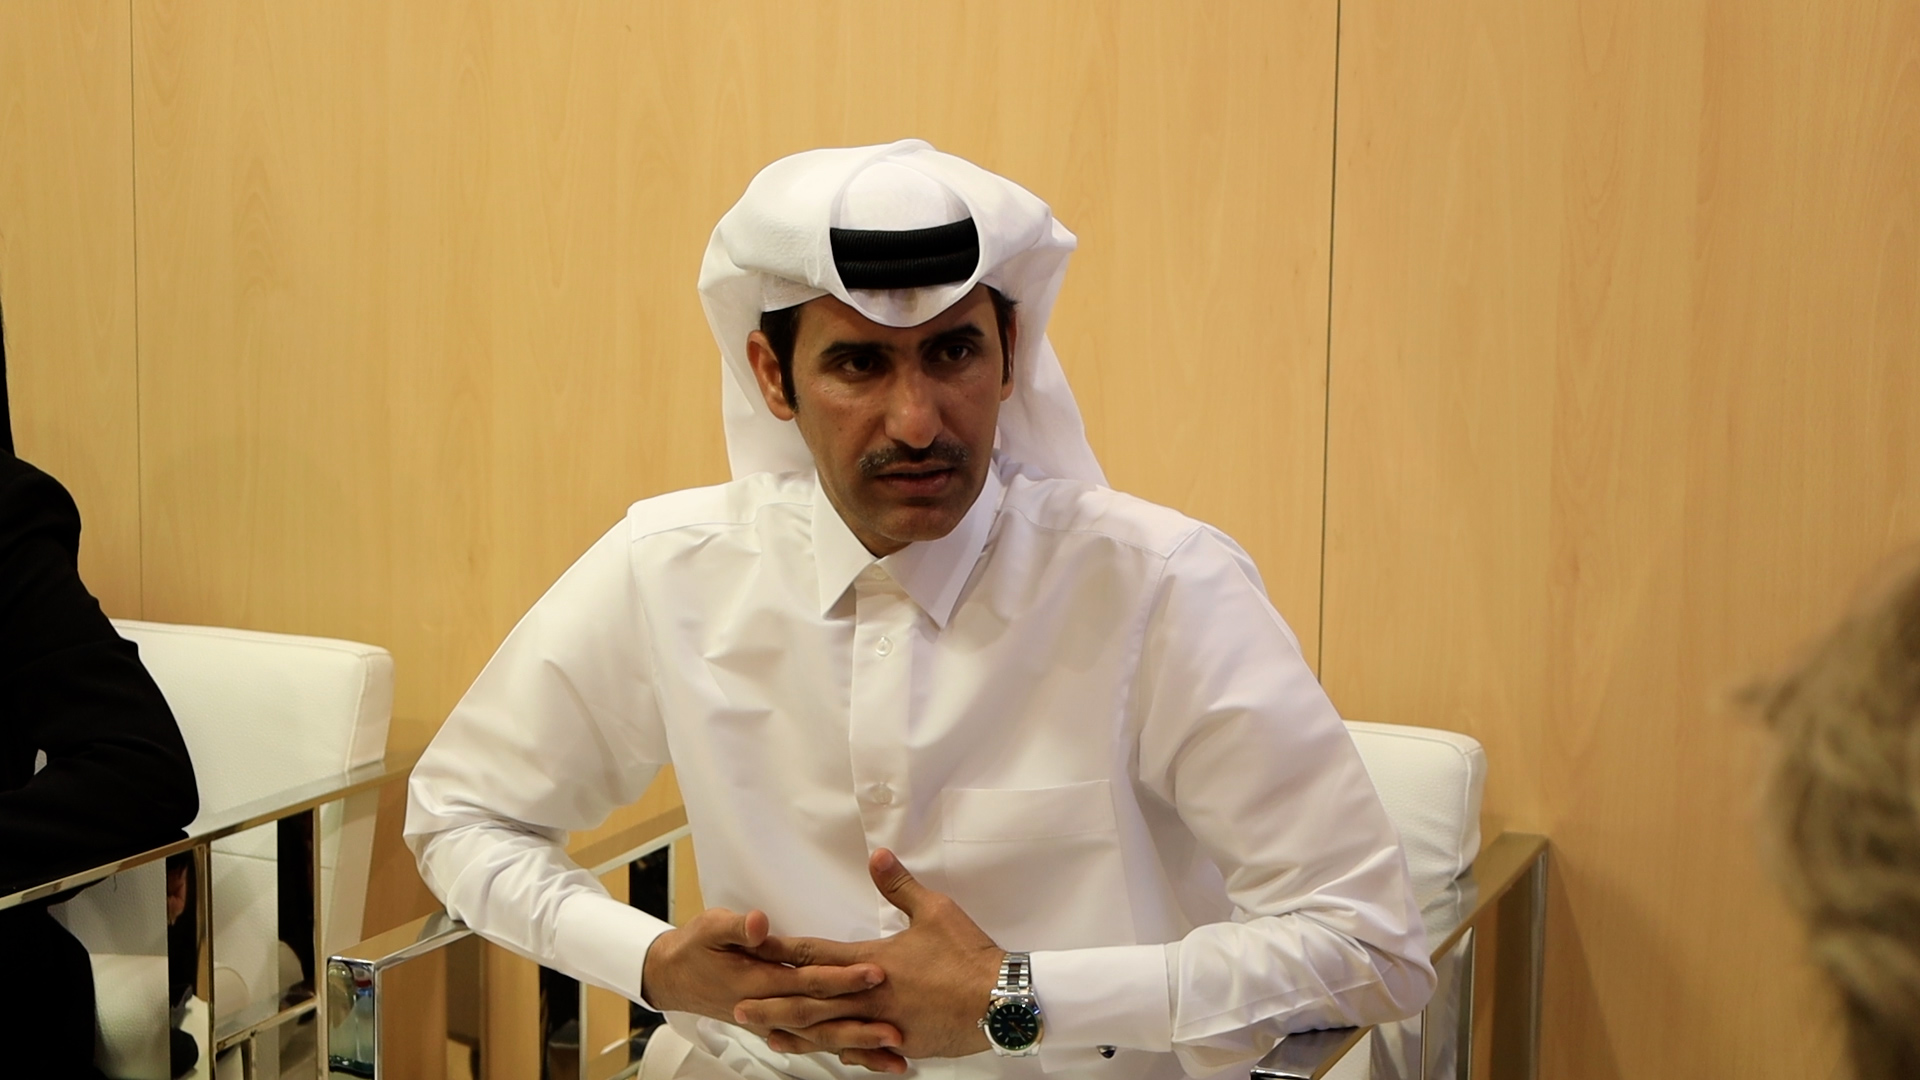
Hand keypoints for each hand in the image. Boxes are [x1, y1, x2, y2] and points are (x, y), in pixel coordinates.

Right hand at [641, 905, 898, 1050]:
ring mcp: (775, 1023)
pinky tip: (874, 1061)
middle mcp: (769, 1009)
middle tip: (897, 1027)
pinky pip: (816, 1044)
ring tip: (896, 1054)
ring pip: (822, 1039)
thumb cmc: (696, 948)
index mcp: (757, 982)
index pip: (806, 980)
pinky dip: (845, 1055)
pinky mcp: (780, 1028)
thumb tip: (761, 924)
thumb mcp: (711, 927)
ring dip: (858, 1048)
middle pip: (821, 1018)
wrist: (674, 978)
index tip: (875, 972)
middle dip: (859, 1024)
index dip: (841, 978)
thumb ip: (738, 927)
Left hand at [738, 849, 1004, 1071]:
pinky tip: (825, 1053)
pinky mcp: (900, 1043)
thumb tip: (878, 856)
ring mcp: (882, 1024)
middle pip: (810, 1001)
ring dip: (796, 1033)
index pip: (816, 955)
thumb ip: (899, 885)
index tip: (755, 950)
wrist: (998, 1001)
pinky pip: (862, 1049)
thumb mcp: (935, 910)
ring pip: (829, 1031)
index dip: (782, 951)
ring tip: (768, 1035)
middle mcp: (868, 996)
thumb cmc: (967, 955)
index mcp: (871, 961)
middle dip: (773, 1003)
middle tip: (739, 1008)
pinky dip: (841, 1051)